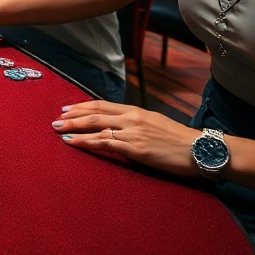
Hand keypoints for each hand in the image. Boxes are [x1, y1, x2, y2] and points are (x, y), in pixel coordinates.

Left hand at [54, 101, 203, 177]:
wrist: (198, 149)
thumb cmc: (178, 138)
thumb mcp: (154, 122)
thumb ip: (134, 121)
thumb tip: (117, 123)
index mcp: (135, 110)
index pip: (102, 105)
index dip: (82, 106)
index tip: (66, 109)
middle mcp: (131, 118)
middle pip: (94, 114)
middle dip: (72, 117)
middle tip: (56, 121)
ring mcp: (132, 133)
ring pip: (96, 127)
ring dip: (74, 129)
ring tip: (59, 132)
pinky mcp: (135, 148)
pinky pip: (105, 143)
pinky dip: (86, 142)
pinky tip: (74, 143)